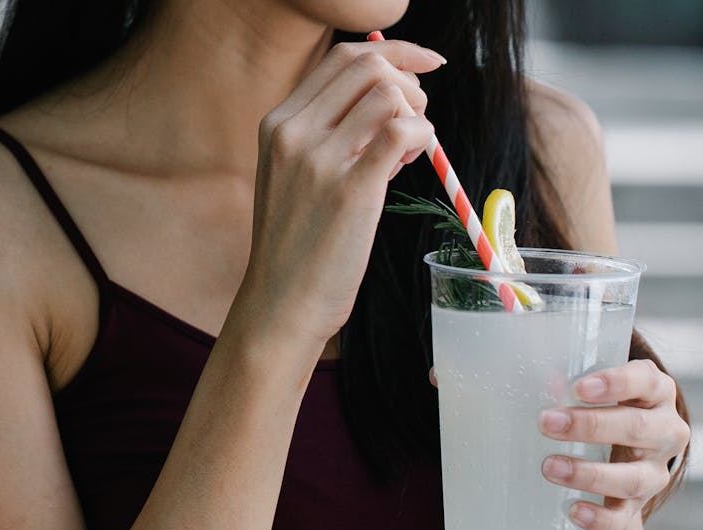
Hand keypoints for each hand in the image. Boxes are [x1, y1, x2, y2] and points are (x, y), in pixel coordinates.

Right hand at [236, 39, 442, 350]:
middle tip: (417, 120)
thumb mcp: (294, 177)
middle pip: (368, 65)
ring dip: (417, 112)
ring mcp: (319, 161)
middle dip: (409, 82)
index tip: (425, 65)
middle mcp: (293, 133)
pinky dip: (422, 135)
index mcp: (278, 124)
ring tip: (410, 151)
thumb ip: (328, 136)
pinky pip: (402, 131)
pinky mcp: (351, 191)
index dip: (394, 53)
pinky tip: (413, 159)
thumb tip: (389, 102)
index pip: (342, 58)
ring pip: (389, 94)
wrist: (281, 304)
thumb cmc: (296, 247)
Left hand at [427, 361, 688, 529]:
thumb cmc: (574, 419)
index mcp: (648, 390)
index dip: (617, 380)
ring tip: (548, 468)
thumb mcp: (558, 395)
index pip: (645, 378)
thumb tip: (439, 375)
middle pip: (641, 425)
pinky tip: (570, 511)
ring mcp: (652, 474)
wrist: (602, 481)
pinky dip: (597, 517)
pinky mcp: (634, 512)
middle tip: (546, 423)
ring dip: (591, 473)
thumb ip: (511, 379)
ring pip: (635, 476)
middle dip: (593, 425)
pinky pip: (622, 520)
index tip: (576, 386)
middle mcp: (663, 430)